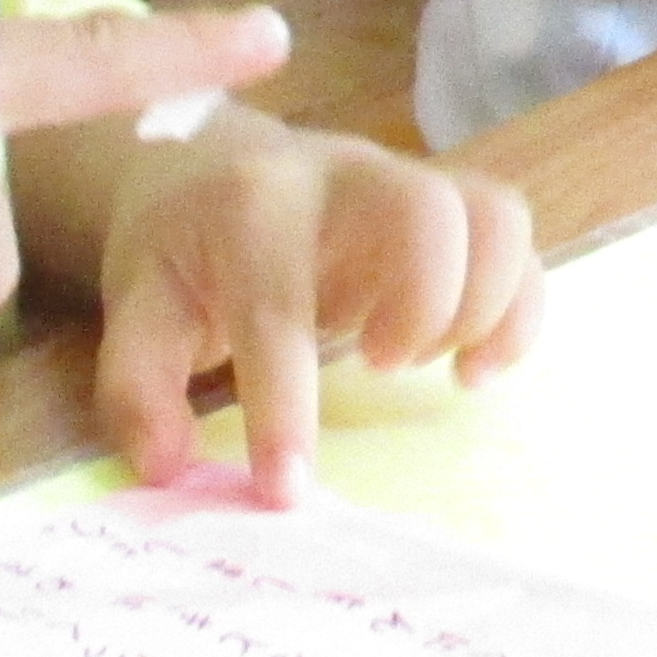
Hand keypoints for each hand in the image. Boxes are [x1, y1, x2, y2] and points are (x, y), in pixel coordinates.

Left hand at [93, 107, 542, 499]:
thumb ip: (138, 387)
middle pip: (425, 213)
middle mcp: (341, 178)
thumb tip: (170, 465)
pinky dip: (519, 307)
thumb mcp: (136, 309)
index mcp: (250, 209)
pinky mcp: (449, 202)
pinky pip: (516, 234)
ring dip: (482, 305)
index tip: (287, 492)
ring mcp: (407, 182)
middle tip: (378, 366)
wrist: (212, 163)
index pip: (278, 306)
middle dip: (423, 305)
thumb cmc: (181, 250)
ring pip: (491, 212)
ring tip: (434, 366)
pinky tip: (477, 367)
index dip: (284, 407)